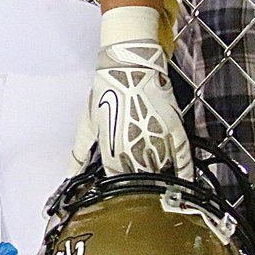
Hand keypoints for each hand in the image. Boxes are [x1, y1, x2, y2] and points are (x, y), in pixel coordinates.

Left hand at [72, 5, 191, 177]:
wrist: (129, 68)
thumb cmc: (105, 92)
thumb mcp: (88, 123)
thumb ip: (79, 153)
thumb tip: (70, 175)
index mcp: (113, 149)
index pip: (117, 179)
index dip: (116, 184)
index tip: (117, 187)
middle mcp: (136, 149)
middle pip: (140, 178)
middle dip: (137, 182)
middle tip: (138, 183)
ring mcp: (158, 141)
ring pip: (161, 171)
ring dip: (158, 177)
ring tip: (155, 181)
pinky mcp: (175, 132)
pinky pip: (183, 160)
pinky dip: (184, 173)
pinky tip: (182, 182)